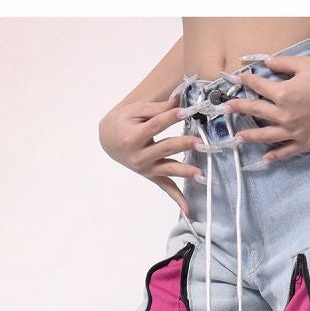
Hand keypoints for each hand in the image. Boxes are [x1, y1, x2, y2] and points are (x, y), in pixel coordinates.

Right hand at [98, 95, 203, 214]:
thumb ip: (156, 108)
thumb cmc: (123, 122)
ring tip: (201, 173)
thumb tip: (178, 100)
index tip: (186, 110)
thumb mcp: (135, 111)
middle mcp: (139, 156)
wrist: (108, 141)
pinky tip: (188, 210)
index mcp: (133, 137)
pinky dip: (177, 199)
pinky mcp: (152, 176)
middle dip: (184, 145)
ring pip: (168, 169)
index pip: (155, 126)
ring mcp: (146, 168)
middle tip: (201, 142)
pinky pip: (166, 188)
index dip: (170, 117)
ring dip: (185, 172)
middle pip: (165, 149)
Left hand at [222, 54, 309, 161]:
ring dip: (251, 135)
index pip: (258, 87)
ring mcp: (294, 131)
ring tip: (238, 137)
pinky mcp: (306, 141)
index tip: (237, 79)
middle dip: (240, 107)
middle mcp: (285, 115)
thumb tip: (265, 62)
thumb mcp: (303, 64)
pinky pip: (287, 151)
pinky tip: (265, 158)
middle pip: (257, 110)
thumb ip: (281, 64)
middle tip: (226, 108)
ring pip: (267, 135)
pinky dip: (276, 155)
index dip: (247, 81)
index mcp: (282, 94)